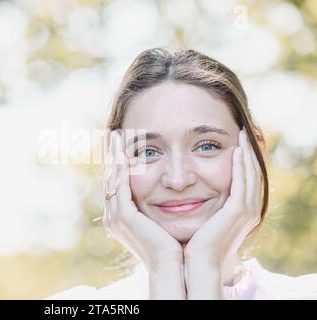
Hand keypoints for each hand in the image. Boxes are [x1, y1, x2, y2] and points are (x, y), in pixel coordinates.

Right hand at [103, 130, 182, 268]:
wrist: (172, 265)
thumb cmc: (172, 244)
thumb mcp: (159, 220)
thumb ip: (153, 206)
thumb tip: (164, 190)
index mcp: (119, 217)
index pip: (115, 184)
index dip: (117, 163)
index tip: (122, 145)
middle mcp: (112, 216)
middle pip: (109, 178)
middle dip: (112, 156)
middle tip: (115, 135)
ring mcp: (115, 216)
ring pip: (111, 178)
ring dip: (114, 156)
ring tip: (117, 136)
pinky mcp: (123, 216)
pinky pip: (120, 184)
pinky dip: (122, 167)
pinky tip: (125, 151)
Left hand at [184, 127, 261, 297]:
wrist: (195, 261)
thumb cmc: (194, 242)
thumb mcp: (203, 217)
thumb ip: (205, 202)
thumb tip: (189, 187)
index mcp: (241, 211)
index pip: (247, 180)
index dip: (244, 161)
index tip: (236, 143)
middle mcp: (249, 210)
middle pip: (253, 174)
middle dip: (248, 153)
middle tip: (242, 133)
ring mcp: (246, 211)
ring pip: (251, 175)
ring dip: (247, 154)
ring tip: (241, 135)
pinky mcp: (238, 211)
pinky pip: (243, 182)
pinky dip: (241, 165)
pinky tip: (237, 150)